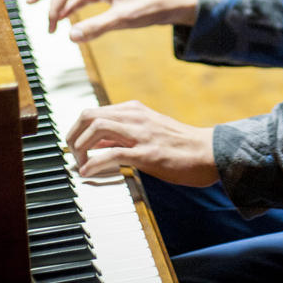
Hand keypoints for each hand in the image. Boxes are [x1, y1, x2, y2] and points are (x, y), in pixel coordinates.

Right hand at [27, 0, 198, 41]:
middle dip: (55, 6)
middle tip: (49, 30)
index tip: (27, 2)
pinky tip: (71, 23)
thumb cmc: (152, 6)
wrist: (175, 2)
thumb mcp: (124, 18)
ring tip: (56, 30)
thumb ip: (97, 27)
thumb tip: (71, 37)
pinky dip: (77, 9)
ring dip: (65, 9)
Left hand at [66, 99, 217, 184]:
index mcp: (134, 110)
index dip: (77, 130)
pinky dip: (95, 163)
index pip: (93, 112)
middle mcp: (135, 117)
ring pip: (97, 128)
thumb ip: (124, 134)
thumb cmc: (180, 145)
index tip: (73, 147)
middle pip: (89, 116)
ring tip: (80, 165)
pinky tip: (89, 172)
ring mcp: (141, 134)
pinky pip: (112, 154)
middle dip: (73, 136)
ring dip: (81, 148)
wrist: (209, 152)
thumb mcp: (149, 131)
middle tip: (72, 156)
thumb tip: (97, 144)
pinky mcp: (148, 153)